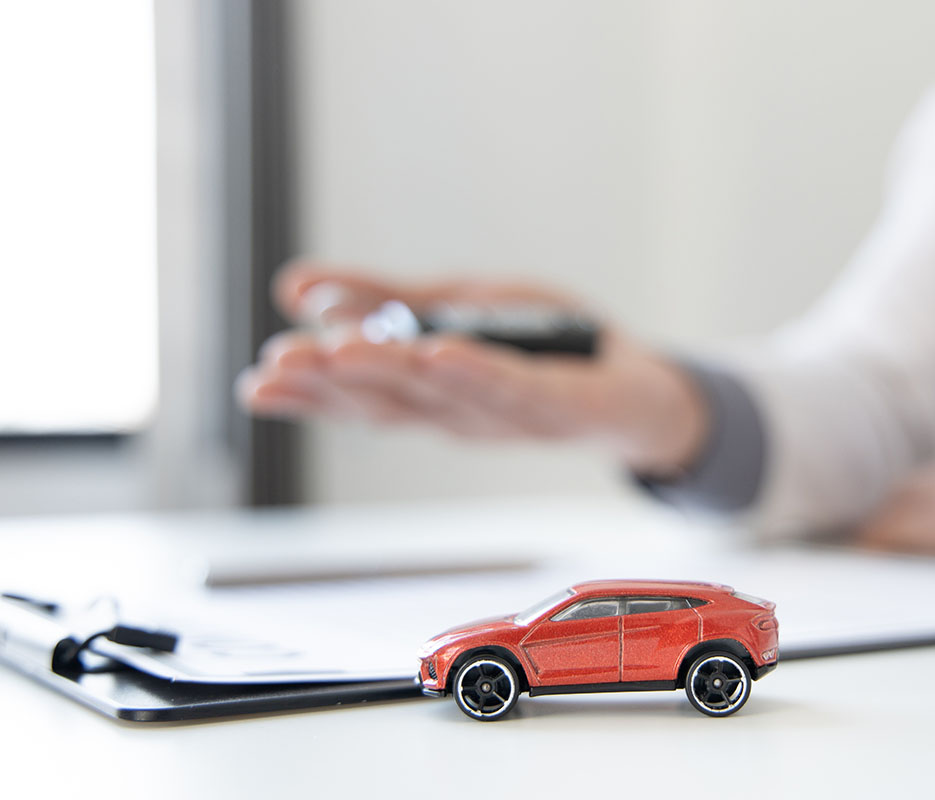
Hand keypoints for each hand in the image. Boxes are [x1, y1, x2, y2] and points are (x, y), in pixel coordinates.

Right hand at [237, 260, 709, 474]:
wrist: (634, 384)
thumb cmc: (543, 348)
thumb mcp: (454, 305)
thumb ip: (384, 298)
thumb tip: (298, 288)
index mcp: (428, 394)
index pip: (358, 396)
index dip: (307, 391)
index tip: (256, 380)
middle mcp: (459, 413)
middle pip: (387, 402)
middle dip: (329, 385)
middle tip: (276, 369)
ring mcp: (507, 414)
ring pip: (439, 394)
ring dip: (386, 375)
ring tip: (334, 352)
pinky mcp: (558, 405)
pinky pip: (513, 386)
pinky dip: (474, 372)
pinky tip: (438, 353)